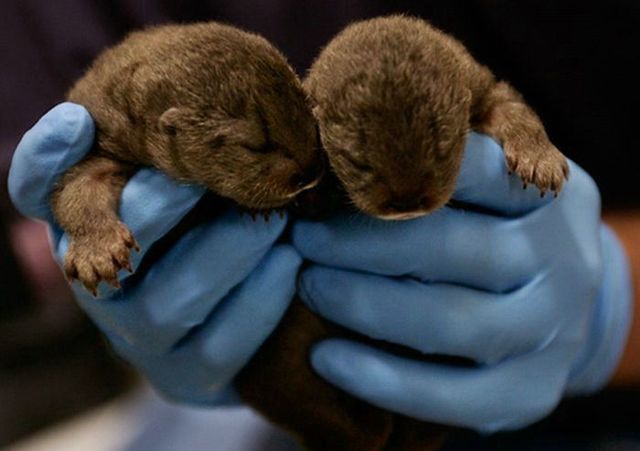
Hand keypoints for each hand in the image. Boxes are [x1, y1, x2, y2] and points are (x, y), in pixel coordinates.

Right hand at [8, 103, 301, 403]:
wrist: (249, 308)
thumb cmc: (219, 219)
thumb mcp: (202, 179)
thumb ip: (187, 154)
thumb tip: (195, 114)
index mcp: (89, 227)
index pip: (40, 193)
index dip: (47, 161)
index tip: (80, 123)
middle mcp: (100, 284)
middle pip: (106, 250)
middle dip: (161, 209)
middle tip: (220, 175)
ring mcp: (138, 338)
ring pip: (165, 305)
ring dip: (225, 254)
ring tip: (272, 220)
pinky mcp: (184, 376)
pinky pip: (217, 347)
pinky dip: (258, 300)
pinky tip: (289, 262)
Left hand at [292, 133, 631, 432]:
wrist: (551, 299)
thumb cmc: (494, 225)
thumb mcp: (487, 183)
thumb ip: (441, 160)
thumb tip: (342, 137)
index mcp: (547, 194)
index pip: (475, 171)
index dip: (397, 171)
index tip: (331, 175)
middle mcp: (562, 260)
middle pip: (452, 248)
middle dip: (362, 245)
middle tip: (305, 239)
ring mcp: (551, 332)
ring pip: (449, 322)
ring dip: (364, 305)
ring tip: (309, 285)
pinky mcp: (530, 392)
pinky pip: (453, 396)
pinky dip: (382, 380)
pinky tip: (326, 358)